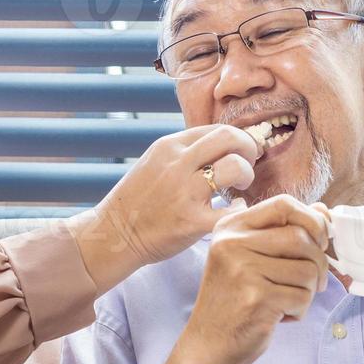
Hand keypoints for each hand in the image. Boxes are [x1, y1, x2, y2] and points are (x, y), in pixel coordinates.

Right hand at [69, 125, 259, 291]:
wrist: (114, 234)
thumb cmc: (138, 201)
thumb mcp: (155, 163)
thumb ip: (185, 153)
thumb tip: (221, 146)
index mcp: (169, 147)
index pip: (216, 129)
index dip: (238, 138)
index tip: (243, 152)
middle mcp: (177, 164)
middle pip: (229, 138)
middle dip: (248, 148)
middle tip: (249, 164)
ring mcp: (184, 193)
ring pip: (234, 168)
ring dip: (246, 175)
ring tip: (239, 188)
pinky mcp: (191, 222)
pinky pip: (231, 211)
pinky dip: (241, 209)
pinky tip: (236, 211)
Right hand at [173, 195, 330, 363]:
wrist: (207, 345)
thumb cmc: (234, 300)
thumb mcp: (248, 257)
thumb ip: (282, 232)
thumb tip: (324, 212)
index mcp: (230, 227)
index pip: (284, 204)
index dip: (312, 220)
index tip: (320, 240)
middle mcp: (232, 244)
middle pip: (302, 236)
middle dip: (319, 261)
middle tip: (314, 282)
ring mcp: (242, 271)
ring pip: (308, 269)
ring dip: (308, 290)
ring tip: (287, 301)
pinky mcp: (256, 299)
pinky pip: (302, 297)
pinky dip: (299, 311)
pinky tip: (278, 316)